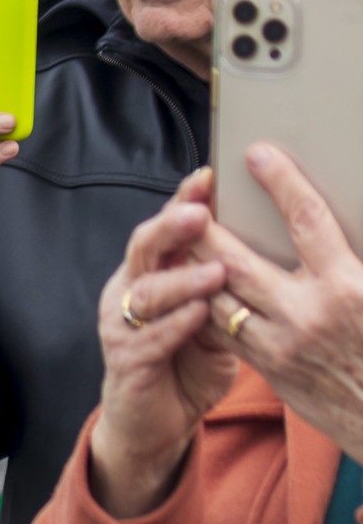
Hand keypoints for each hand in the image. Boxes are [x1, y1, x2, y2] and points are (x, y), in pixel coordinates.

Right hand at [88, 172, 234, 518]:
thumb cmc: (186, 361)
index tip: (208, 177)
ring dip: (181, 280)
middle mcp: (127, 293)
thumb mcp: (212, 314)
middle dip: (171, 228)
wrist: (152, 422)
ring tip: (215, 271)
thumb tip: (269, 241)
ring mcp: (121, 327)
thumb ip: (223, 282)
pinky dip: (175, 325)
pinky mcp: (126, 362)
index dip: (182, 201)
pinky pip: (150, 338)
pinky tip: (198, 315)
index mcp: (149, 274)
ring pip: (145, 292)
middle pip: (143, 248)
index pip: (165, 228)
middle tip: (200, 214)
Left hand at [191, 145, 362, 466]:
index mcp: (349, 285)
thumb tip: (340, 217)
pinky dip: (206, 302)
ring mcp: (282, 344)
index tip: (257, 155)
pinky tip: (192, 283)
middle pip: (238, 259)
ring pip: (219, 295)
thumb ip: (358, 252)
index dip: (280, 183)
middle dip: (209, 227)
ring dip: (194, 265)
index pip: (307, 220)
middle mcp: (309, 313)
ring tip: (179, 236)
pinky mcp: (268, 368)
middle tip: (191, 197)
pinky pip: (225, 329)